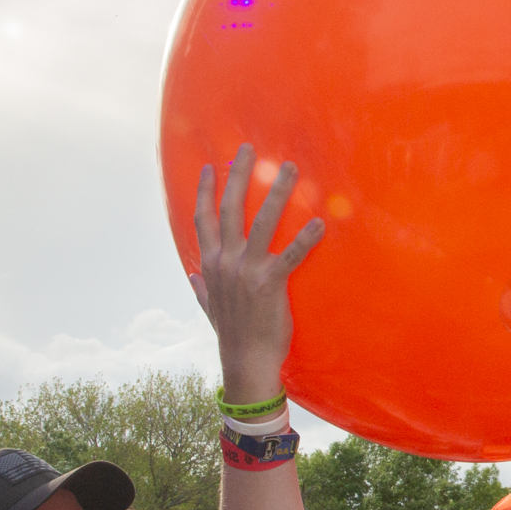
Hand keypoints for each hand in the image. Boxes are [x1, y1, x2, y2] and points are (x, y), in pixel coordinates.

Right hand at [187, 147, 325, 397]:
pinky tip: (319, 222)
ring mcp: (247, 271)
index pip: (203, 218)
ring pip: (262, 221)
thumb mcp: (210, 307)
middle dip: (238, 175)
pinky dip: (306, 238)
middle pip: (229, 209)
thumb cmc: (231, 334)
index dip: (205, 190)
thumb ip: (201, 288)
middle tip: (248, 149)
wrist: (246, 360)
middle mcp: (225, 261)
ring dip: (277, 192)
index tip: (209, 167)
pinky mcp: (271, 283)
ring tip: (290, 169)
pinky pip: (291, 254)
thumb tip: (191, 275)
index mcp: (209, 264)